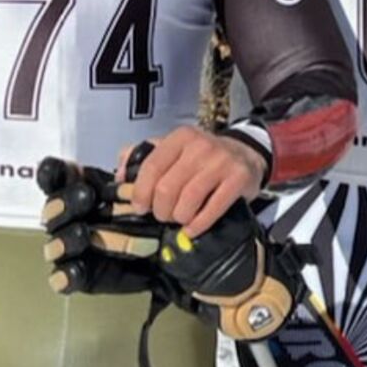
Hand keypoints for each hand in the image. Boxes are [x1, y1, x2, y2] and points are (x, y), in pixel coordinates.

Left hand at [118, 127, 266, 238]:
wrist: (246, 154)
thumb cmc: (203, 157)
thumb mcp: (174, 149)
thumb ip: (143, 157)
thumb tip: (119, 177)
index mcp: (180, 138)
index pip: (151, 167)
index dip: (141, 192)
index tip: (140, 207)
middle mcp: (200, 147)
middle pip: (167, 188)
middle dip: (161, 210)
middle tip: (163, 215)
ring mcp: (221, 162)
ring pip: (188, 201)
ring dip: (179, 218)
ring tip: (180, 218)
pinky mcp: (238, 179)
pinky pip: (212, 210)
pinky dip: (197, 225)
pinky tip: (192, 228)